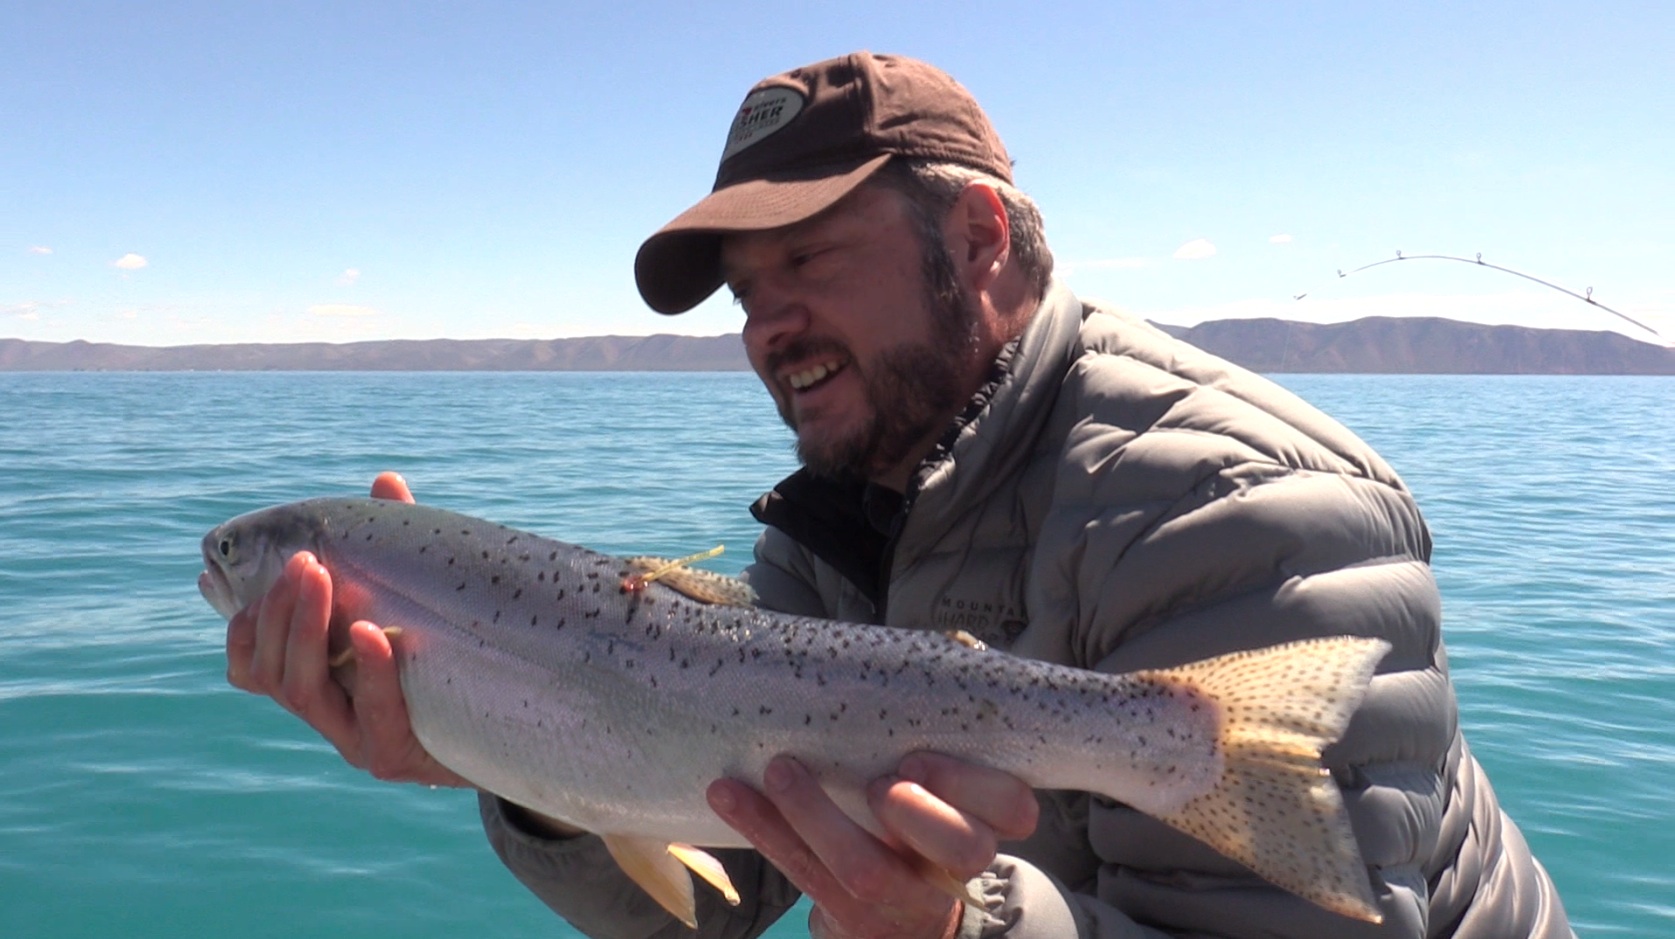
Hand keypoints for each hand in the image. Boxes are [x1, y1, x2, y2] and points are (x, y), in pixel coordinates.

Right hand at [224, 472, 468, 787]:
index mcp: (324, 684)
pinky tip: (373, 632)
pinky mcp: (397, 758)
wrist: (516, 726)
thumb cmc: (457, 657)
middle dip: (281, 610)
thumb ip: (397, 550)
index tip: (262, 573)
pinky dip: (368, 670)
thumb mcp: (423, 601)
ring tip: (325, 578)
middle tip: (305, 560)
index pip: (251, 665)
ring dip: (308, 630)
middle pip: (270, 671)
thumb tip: (385, 481)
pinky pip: (372, 717)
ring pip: (302, 692)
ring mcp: (358, 741)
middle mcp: (330, 716)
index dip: (245, 624)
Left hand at [707, 752, 1037, 938]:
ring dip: (816, 815)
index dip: (973, 786)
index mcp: (983, 820)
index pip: (1013, 807)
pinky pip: (804, 876)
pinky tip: (729, 794)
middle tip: (878, 784)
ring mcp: (901, 898)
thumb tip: (908, 649)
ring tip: (778, 770)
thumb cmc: (913, 813)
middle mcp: (951, 865)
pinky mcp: (847, 917)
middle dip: (918, 815)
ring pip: (866, 869)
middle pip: (960, 848)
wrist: (896, 913)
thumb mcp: (938, 777)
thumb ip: (929, 726)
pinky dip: (764, 830)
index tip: (916, 758)